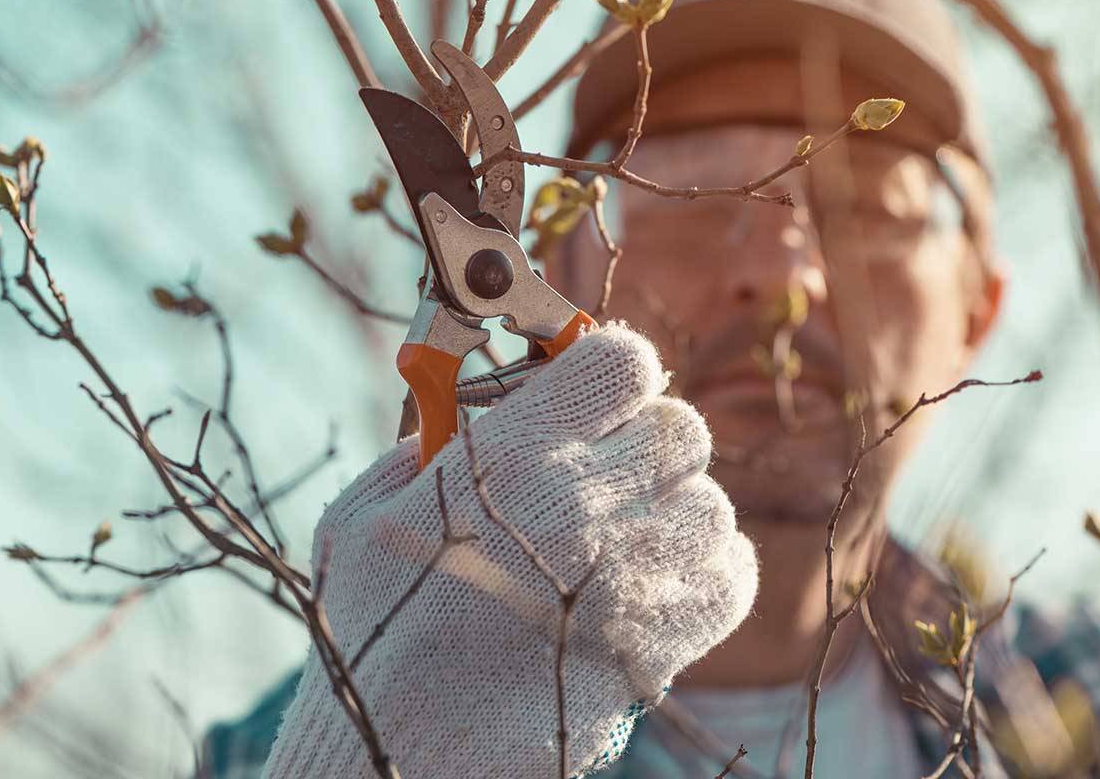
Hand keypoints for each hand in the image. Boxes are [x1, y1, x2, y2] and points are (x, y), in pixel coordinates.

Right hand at [264, 324, 757, 777]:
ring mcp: (634, 577)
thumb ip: (432, 444)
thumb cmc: (373, 630)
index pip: (622, 361)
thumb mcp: (366, 511)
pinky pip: (733, 574)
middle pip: (682, 427)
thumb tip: (493, 412)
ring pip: (711, 502)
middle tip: (607, 469)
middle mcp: (585, 506)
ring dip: (674, 509)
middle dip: (646, 439)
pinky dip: (708, 568)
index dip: (614, 368)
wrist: (406, 750)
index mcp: (512, 457)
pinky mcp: (662, 644)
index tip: (595, 391)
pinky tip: (657, 578)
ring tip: (623, 536)